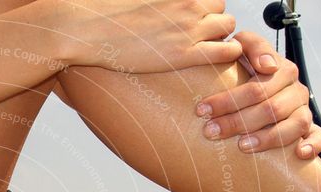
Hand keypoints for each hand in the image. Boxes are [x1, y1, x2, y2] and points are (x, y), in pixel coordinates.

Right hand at [75, 0, 241, 72]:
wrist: (91, 29)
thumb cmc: (106, 13)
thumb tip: (153, 4)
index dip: (203, 7)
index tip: (191, 19)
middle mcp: (188, 4)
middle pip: (221, 8)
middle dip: (212, 20)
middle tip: (196, 36)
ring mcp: (188, 27)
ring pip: (227, 26)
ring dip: (219, 35)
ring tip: (201, 47)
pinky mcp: (184, 53)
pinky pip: (226, 50)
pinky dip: (229, 52)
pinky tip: (217, 58)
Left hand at [195, 31, 320, 157]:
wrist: (256, 85)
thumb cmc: (243, 69)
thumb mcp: (242, 49)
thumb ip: (249, 44)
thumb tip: (266, 65)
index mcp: (281, 71)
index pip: (256, 88)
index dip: (228, 100)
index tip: (202, 110)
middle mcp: (294, 90)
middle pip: (270, 108)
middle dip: (236, 122)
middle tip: (210, 131)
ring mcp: (302, 109)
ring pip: (293, 125)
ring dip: (267, 138)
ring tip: (241, 145)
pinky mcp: (309, 128)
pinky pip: (317, 136)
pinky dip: (312, 144)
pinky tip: (298, 153)